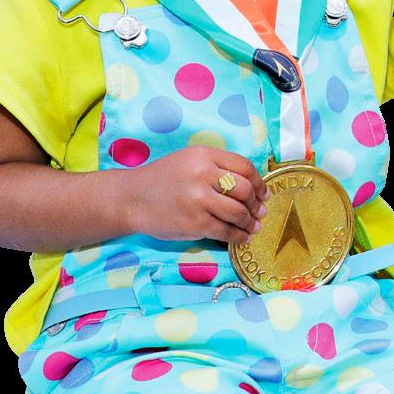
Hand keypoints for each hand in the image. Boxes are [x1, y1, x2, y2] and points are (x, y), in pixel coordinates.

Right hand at [124, 147, 270, 244]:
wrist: (131, 198)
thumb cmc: (163, 179)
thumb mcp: (190, 161)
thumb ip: (218, 167)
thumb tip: (252, 186)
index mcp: (205, 156)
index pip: (245, 167)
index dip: (259, 182)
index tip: (263, 193)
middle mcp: (203, 176)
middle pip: (245, 190)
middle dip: (257, 204)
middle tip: (261, 212)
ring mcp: (199, 201)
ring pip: (238, 213)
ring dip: (250, 222)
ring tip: (254, 226)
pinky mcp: (194, 224)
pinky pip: (225, 232)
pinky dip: (238, 236)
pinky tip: (242, 237)